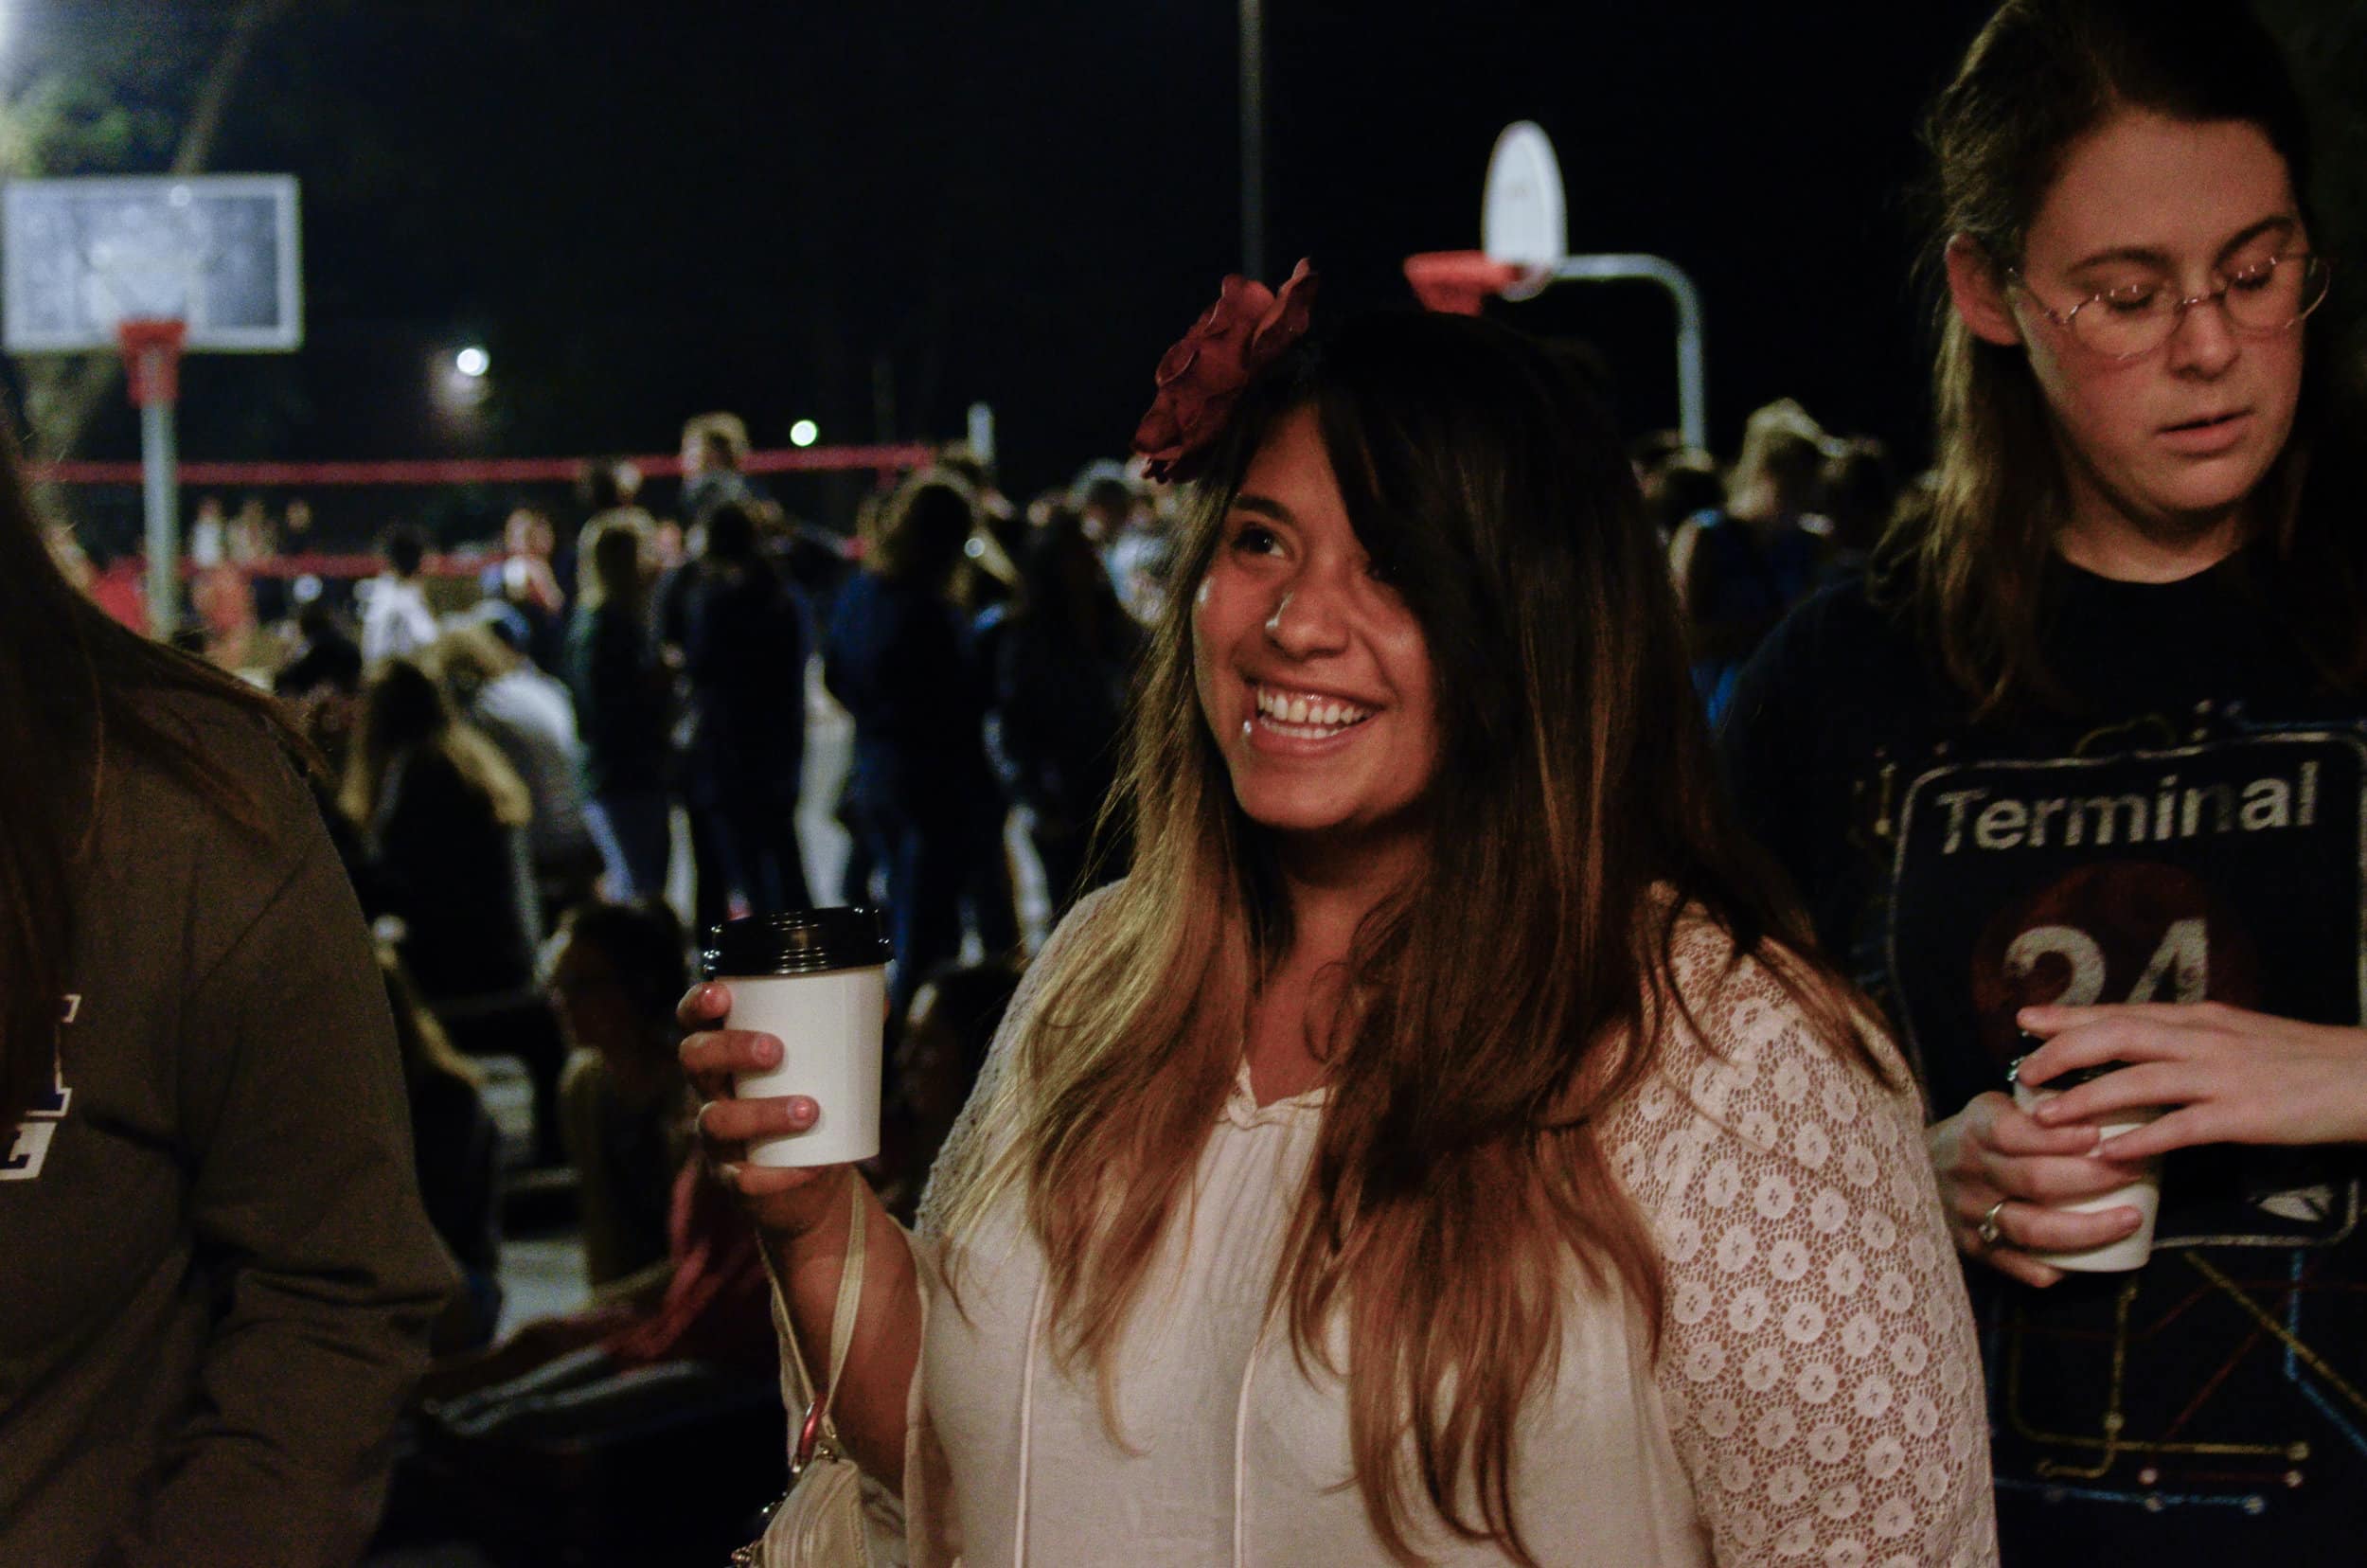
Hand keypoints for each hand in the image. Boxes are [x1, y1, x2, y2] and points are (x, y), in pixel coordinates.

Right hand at [677, 980, 855, 1242]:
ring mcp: (719, 1139)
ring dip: (761, 1113)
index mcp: (726, 1056)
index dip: (697, 1004)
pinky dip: (775, 1175)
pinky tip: (806, 1169)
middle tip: (774, 1050)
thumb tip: (882, 1001)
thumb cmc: (811, 1104)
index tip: (722, 994)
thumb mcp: (824, 1067)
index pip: (694, 1022)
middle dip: (729, 1050)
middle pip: (695, 1061)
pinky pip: (743, 1180)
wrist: (811, 1182)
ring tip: (809, 1110)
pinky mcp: (735, 1181)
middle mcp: (712, 1092)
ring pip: (717, 1121)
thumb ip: (846, 1032)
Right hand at [1925, 1090, 2145, 1287]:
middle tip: (2135, 1171)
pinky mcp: (1975, 1251)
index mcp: (1974, 1131)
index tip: (2099, 1134)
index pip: (2014, 1133)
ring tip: (2130, 1219)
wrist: (1919, 1173)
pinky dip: (2059, 1268)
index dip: (2058, 1137)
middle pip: (2033, 1180)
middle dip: (2092, 1177)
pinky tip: (2090, 1261)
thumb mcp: (1994, 1109)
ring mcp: (1970, 1216)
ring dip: (2088, 1228)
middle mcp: (1969, 1174)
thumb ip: (2037, 1105)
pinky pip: (2022, 1267)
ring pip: (2032, 1229)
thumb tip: (2107, 1098)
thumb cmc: (1977, 1138)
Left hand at [2016, 1002, 2366, 1159]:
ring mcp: (2223, 1076)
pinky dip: (2141, 1139)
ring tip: (2045, 1117)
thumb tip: (2145, 1045)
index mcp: (2201, 1019)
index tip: (2025, 1018)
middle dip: (2063, 1052)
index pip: (2122, 1011)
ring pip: (2139, 1080)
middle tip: (2025, 1072)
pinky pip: (2182, 1127)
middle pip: (2117, 1036)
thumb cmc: (2304, 1059)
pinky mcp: (2245, 1115)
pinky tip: (2108, 1153)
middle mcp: (2204, 1039)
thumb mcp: (2240, 1035)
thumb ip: (2192, 1038)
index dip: (2070, 1016)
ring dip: (2086, 1098)